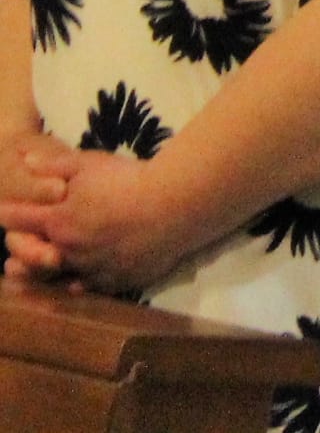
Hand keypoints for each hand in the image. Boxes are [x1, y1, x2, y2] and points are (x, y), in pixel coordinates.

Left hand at [0, 148, 192, 293]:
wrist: (174, 205)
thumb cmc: (129, 180)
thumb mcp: (89, 163)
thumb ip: (54, 164)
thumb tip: (22, 160)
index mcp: (57, 220)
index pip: (17, 219)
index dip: (7, 213)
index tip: (2, 210)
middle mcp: (67, 249)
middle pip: (31, 256)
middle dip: (20, 251)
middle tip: (11, 257)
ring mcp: (90, 268)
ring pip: (57, 276)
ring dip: (47, 272)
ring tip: (44, 267)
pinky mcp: (115, 279)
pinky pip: (89, 287)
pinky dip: (79, 284)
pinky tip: (78, 282)